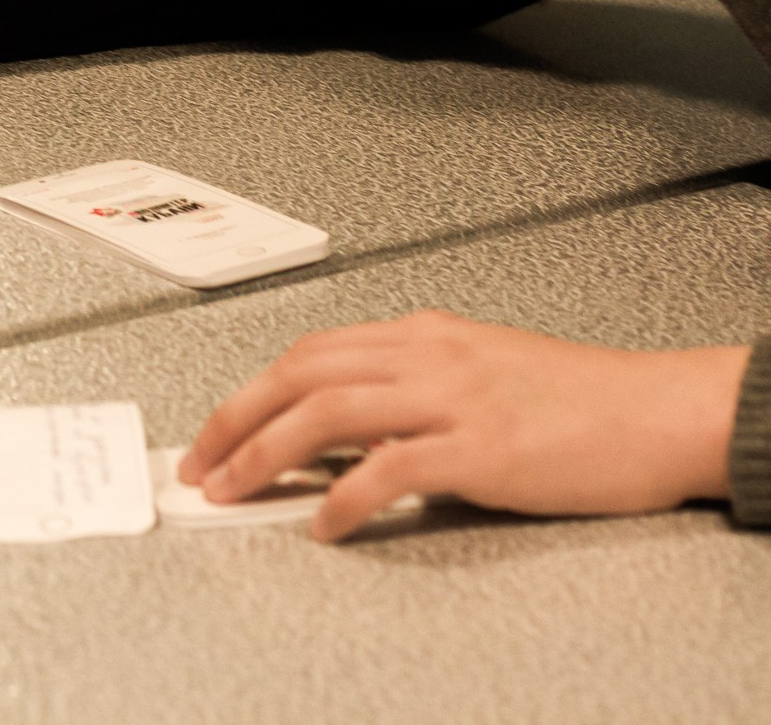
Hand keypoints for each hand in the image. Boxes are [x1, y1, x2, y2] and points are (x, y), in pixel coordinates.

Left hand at [180, 311, 748, 540]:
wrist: (660, 410)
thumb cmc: (581, 396)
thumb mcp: (478, 367)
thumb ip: (411, 385)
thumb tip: (345, 428)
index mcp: (421, 334)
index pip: (309, 353)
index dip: (251, 393)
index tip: (217, 430)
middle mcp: (426, 355)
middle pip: (298, 375)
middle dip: (234, 419)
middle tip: (200, 464)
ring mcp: (451, 399)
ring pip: (324, 413)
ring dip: (264, 455)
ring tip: (234, 493)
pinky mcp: (479, 449)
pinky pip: (386, 471)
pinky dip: (342, 500)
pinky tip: (324, 526)